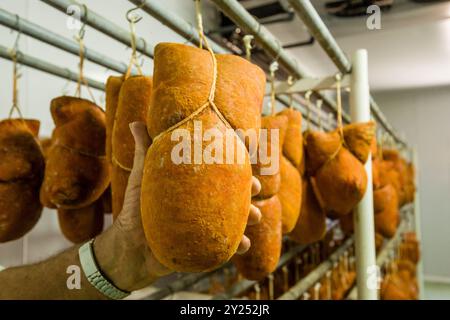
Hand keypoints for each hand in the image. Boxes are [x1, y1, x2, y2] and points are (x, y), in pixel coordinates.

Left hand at [94, 122, 261, 291]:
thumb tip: (134, 123)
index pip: (221, 164)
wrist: (131, 245)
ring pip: (241, 217)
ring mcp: (210, 223)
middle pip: (238, 190)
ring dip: (253, 214)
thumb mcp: (142, 177)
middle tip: (254, 185)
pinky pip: (230, 245)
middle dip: (252, 185)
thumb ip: (145, 150)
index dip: (237, 154)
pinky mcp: (208, 244)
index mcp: (197, 181)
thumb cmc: (137, 207)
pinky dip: (241, 244)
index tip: (246, 142)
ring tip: (255, 215)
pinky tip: (244, 242)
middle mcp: (208, 201)